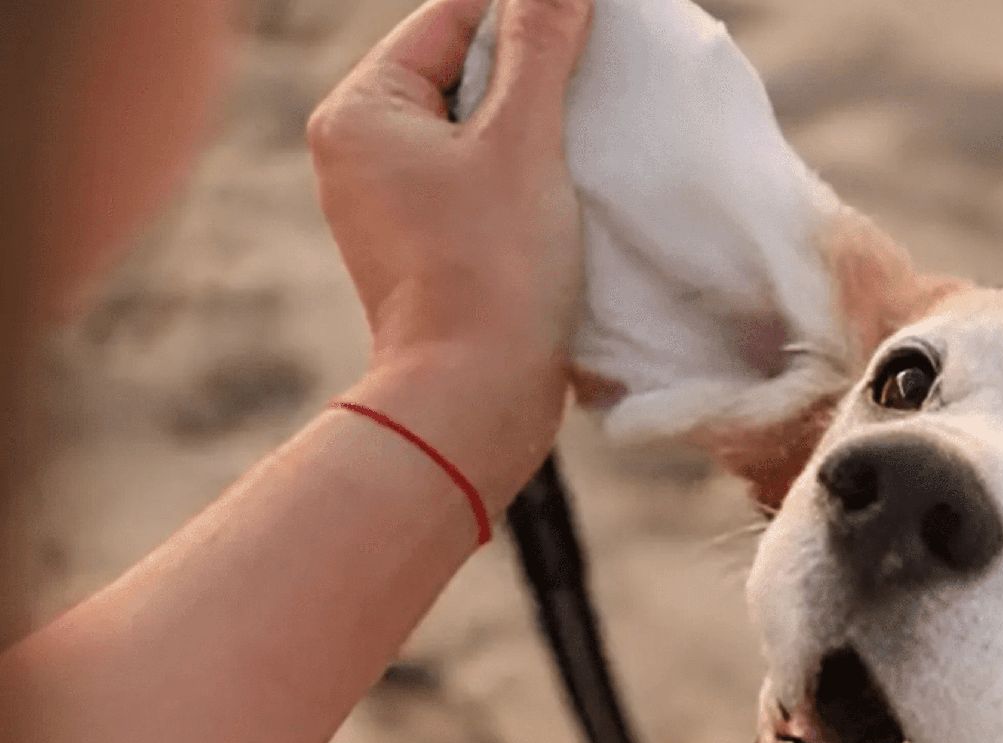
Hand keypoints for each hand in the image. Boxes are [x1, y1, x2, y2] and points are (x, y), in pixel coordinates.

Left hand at [309, 0, 591, 485]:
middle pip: (461, 73)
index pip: (452, 19)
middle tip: (599, 80)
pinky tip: (566, 191)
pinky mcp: (423, 249)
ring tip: (585, 141)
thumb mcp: (524, 141)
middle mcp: (358, 150)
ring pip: (474, 132)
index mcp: (361, 109)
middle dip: (532, 74)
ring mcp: (387, 204)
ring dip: (534, 129)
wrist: (475, 399)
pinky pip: (476, 183)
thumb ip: (540, 48)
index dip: (526, 13)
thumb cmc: (494, 267)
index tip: (590, 21)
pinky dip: (523, 177)